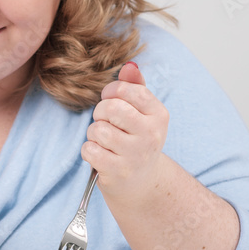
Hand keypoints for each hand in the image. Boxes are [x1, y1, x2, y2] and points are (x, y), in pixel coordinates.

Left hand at [81, 62, 168, 198]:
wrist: (141, 184)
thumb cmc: (136, 141)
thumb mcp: (142, 114)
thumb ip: (135, 87)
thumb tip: (129, 66)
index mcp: (159, 115)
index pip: (127, 89)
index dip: (111, 92)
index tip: (110, 100)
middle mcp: (151, 134)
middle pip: (111, 108)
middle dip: (100, 113)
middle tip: (105, 122)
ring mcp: (136, 155)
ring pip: (98, 130)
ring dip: (94, 134)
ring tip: (105, 142)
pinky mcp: (118, 171)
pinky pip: (90, 150)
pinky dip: (89, 151)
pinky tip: (100, 156)